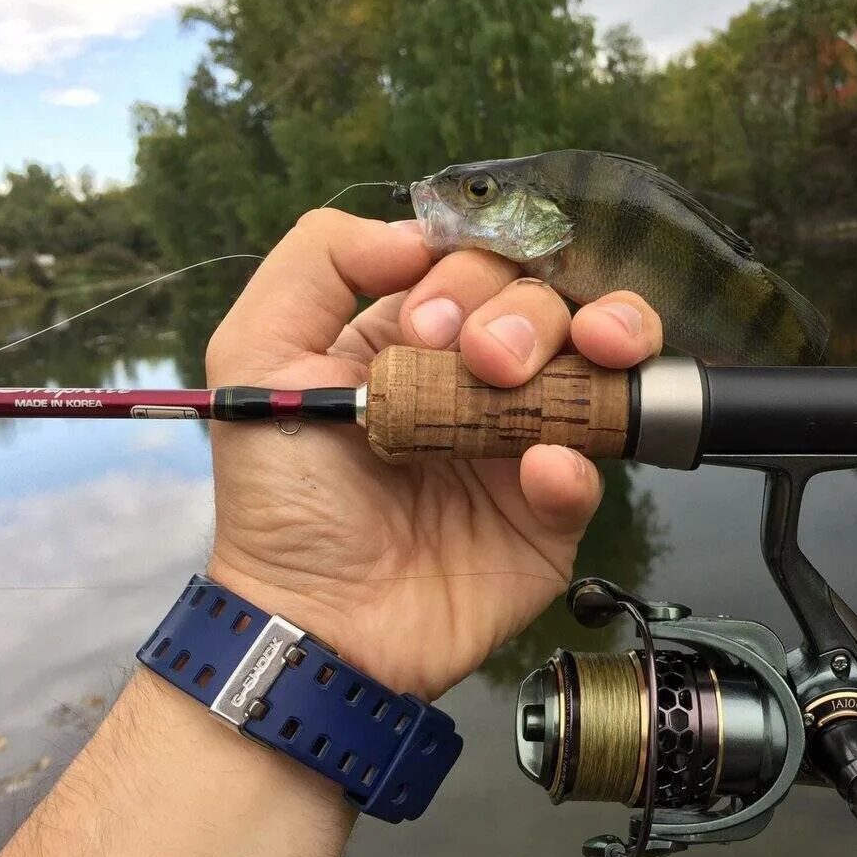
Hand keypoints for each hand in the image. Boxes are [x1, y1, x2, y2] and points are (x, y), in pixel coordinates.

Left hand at [204, 209, 662, 699]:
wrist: (317, 621)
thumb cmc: (284, 496)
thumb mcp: (257, 356)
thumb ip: (317, 265)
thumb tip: (417, 234)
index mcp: (418, 339)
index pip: (479, 268)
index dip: (471, 274)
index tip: (428, 323)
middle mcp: (479, 381)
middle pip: (545, 305)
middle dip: (526, 313)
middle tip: (485, 359)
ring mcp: (520, 444)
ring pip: (597, 366)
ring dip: (600, 341)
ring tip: (585, 355)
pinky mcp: (550, 513)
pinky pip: (592, 469)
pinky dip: (577, 460)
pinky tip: (542, 470)